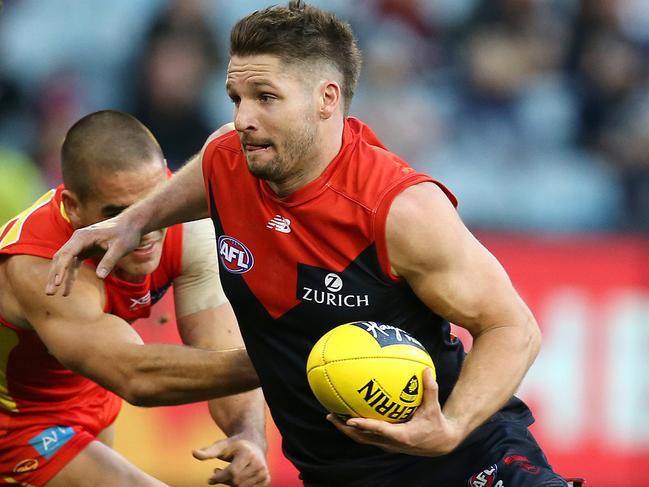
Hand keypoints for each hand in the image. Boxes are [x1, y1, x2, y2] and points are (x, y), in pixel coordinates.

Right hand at [46, 216, 141, 295]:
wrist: (131, 224)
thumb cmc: (126, 234)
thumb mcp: (120, 248)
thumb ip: (109, 261)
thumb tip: (99, 277)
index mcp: (83, 236)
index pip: (66, 253)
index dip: (60, 269)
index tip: (57, 282)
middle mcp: (77, 239)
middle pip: (60, 258)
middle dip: (54, 275)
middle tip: (49, 293)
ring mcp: (79, 244)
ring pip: (64, 262)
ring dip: (59, 277)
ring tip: (53, 294)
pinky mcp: (84, 250)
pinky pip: (73, 264)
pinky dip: (70, 275)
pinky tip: (67, 289)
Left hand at [193, 435, 269, 486]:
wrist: (254, 443)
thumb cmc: (235, 445)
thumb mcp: (221, 446)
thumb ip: (208, 452)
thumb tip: (193, 453)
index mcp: (248, 453)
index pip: (232, 473)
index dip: (219, 478)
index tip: (210, 478)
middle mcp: (259, 463)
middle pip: (236, 482)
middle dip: (224, 480)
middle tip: (216, 473)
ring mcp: (264, 472)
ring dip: (231, 484)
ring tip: (226, 475)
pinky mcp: (266, 479)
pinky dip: (240, 486)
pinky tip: (237, 478)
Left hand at [326, 368, 462, 455]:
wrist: (440, 444)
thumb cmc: (436, 424)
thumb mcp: (434, 407)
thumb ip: (430, 389)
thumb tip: (427, 369)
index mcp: (402, 436)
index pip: (378, 430)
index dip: (363, 425)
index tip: (349, 419)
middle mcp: (391, 443)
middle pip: (362, 437)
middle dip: (344, 427)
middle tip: (330, 415)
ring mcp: (387, 445)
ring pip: (361, 438)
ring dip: (346, 428)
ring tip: (332, 415)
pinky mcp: (386, 443)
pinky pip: (366, 435)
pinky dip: (355, 427)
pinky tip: (347, 415)